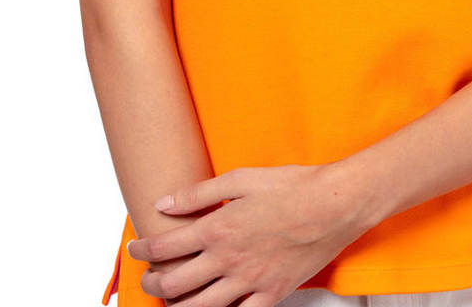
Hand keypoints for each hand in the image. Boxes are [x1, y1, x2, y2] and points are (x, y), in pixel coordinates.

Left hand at [125, 163, 376, 306]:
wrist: (335, 204)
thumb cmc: (293, 186)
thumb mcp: (242, 178)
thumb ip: (199, 193)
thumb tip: (164, 202)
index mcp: (219, 228)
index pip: (165, 245)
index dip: (143, 248)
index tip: (136, 246)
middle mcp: (229, 260)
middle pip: (174, 284)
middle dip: (152, 282)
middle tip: (148, 276)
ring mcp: (250, 281)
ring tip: (169, 301)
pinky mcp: (272, 295)